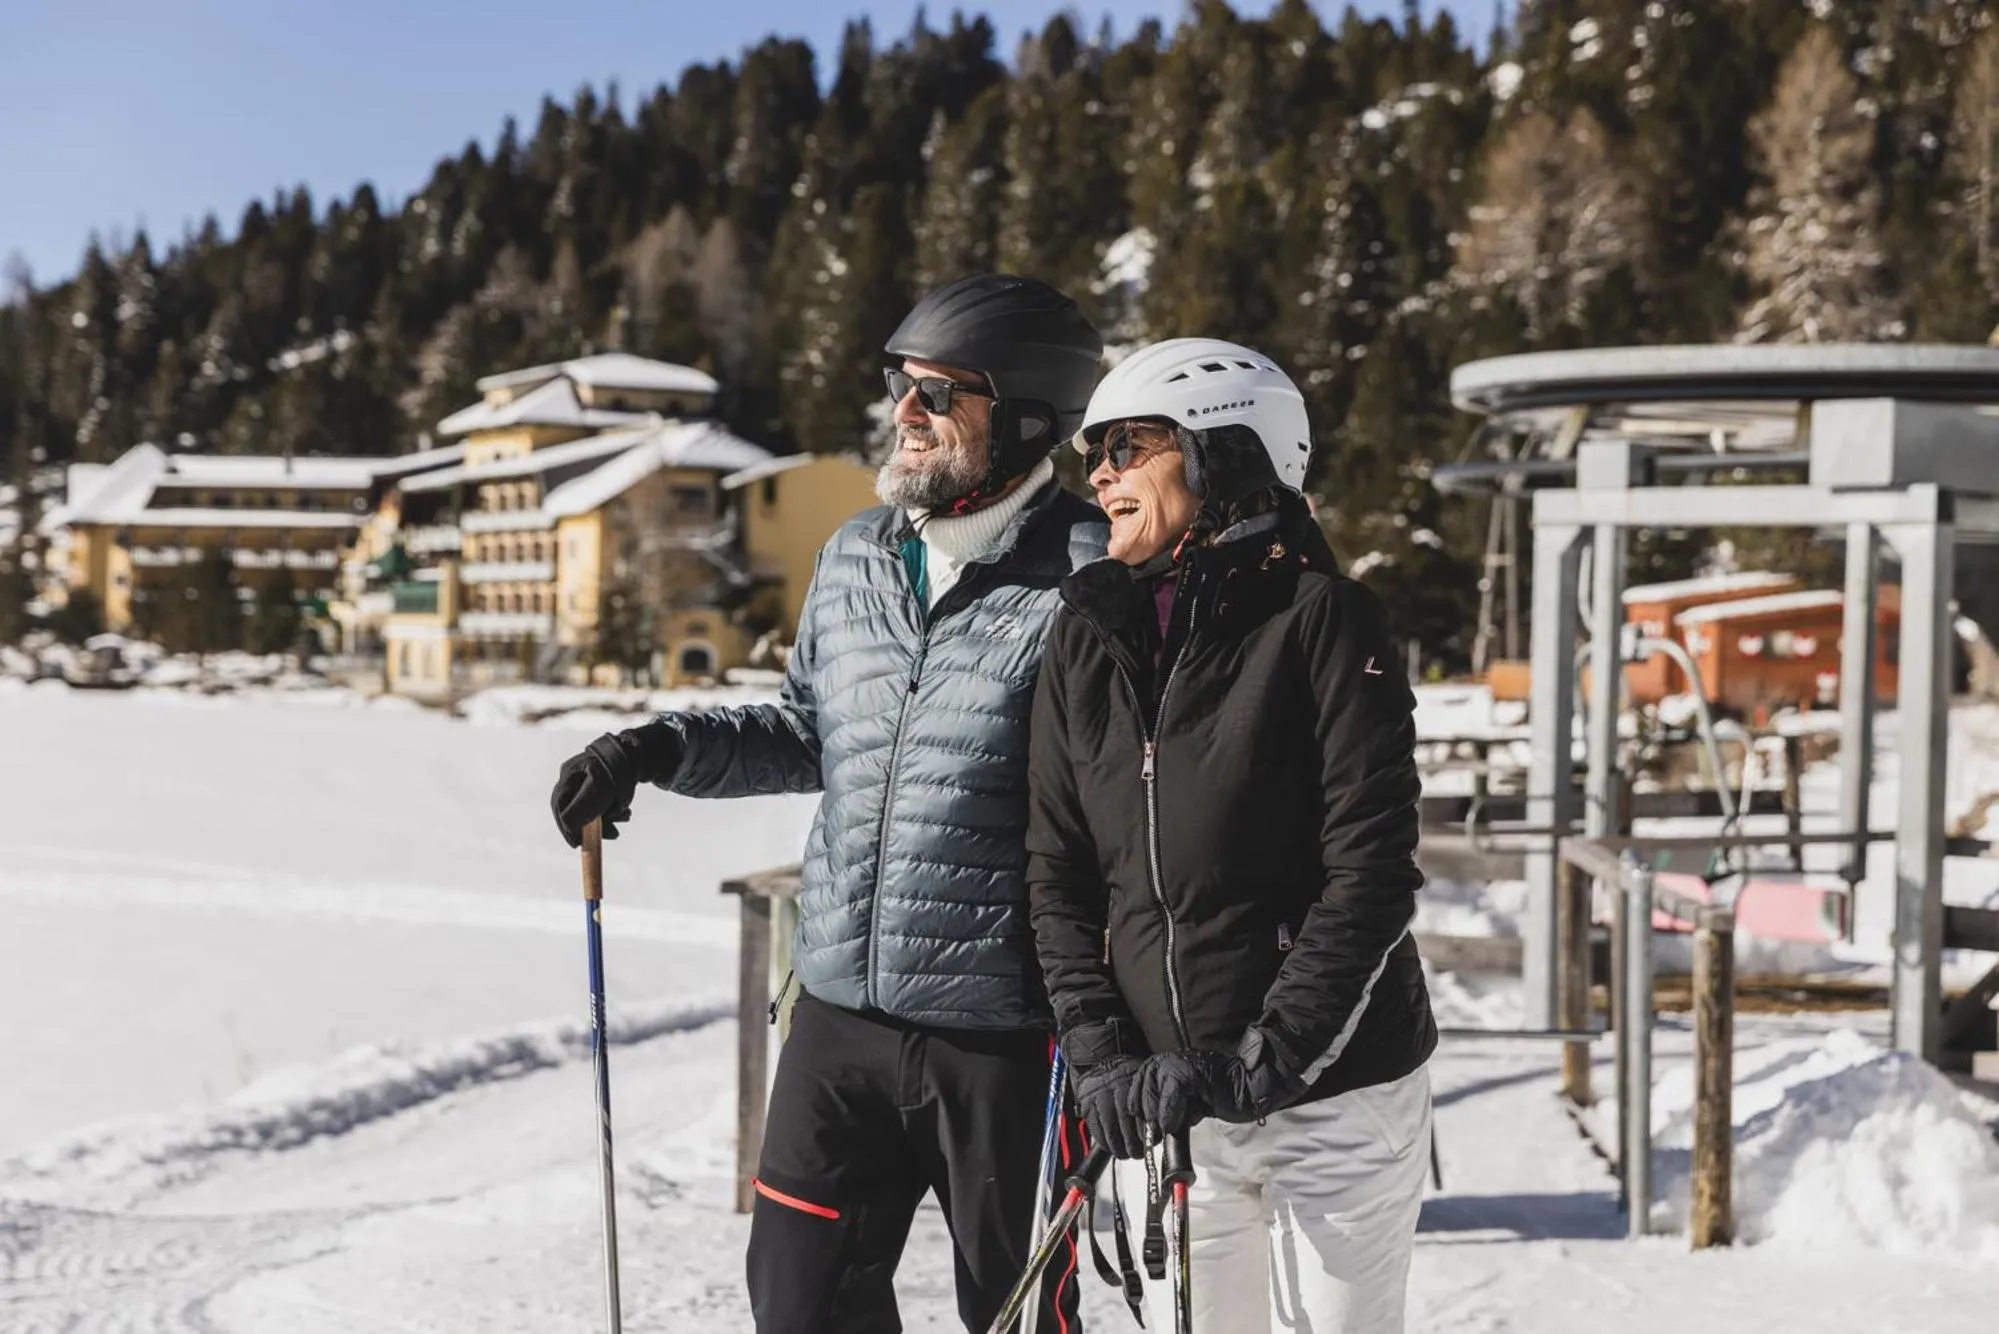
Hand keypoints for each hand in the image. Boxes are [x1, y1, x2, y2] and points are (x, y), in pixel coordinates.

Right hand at [550, 732, 652, 847]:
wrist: (640, 752)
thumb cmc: (617, 770)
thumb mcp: (599, 790)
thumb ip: (581, 808)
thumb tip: (568, 826)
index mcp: (569, 775)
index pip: (560, 807)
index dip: (567, 828)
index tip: (577, 844)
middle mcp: (575, 776)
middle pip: (575, 810)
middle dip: (592, 826)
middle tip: (609, 836)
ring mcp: (588, 778)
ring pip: (591, 808)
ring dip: (607, 819)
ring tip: (625, 818)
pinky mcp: (602, 782)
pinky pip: (602, 804)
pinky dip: (613, 812)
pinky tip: (625, 813)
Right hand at [1071, 1056, 1146, 1159]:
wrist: (1099, 1063)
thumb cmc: (1125, 1075)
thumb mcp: (1142, 1078)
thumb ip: (1151, 1098)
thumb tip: (1162, 1126)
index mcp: (1133, 1080)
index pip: (1143, 1111)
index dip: (1148, 1130)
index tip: (1153, 1141)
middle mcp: (1116, 1087)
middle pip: (1126, 1122)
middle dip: (1134, 1143)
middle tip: (1138, 1153)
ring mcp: (1099, 1096)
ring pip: (1110, 1130)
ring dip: (1119, 1147)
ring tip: (1125, 1154)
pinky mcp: (1087, 1104)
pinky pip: (1096, 1130)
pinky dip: (1104, 1143)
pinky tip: (1111, 1147)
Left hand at [1135, 1029, 1305, 1131]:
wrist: (1248, 1090)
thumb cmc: (1219, 1098)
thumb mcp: (1185, 1105)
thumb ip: (1166, 1111)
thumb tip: (1150, 1132)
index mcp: (1161, 1067)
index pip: (1134, 1093)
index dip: (1136, 1118)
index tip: (1139, 1138)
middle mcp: (1165, 1060)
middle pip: (1139, 1094)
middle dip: (1144, 1120)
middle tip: (1153, 1139)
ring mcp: (1176, 1063)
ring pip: (1151, 1094)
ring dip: (1157, 1118)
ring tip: (1168, 1129)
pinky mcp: (1188, 1071)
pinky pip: (1169, 1094)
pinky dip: (1170, 1112)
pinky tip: (1174, 1125)